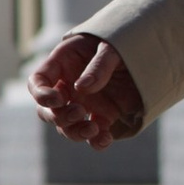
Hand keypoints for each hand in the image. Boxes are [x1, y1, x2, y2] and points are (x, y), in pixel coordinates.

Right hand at [29, 33, 143, 147]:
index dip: (41, 94)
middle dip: (59, 117)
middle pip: (47, 111)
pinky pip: (93, 135)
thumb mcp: (111, 47)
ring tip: (93, 129)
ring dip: (75, 133)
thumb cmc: (121, 42)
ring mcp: (84, 104)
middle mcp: (68, 87)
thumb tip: (82, 88)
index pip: (38, 82)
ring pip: (67, 127)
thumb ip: (98, 66)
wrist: (146, 50)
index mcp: (62, 64)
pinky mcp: (103, 116)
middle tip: (79, 112)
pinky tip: (105, 139)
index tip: (58, 100)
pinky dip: (96, 142)